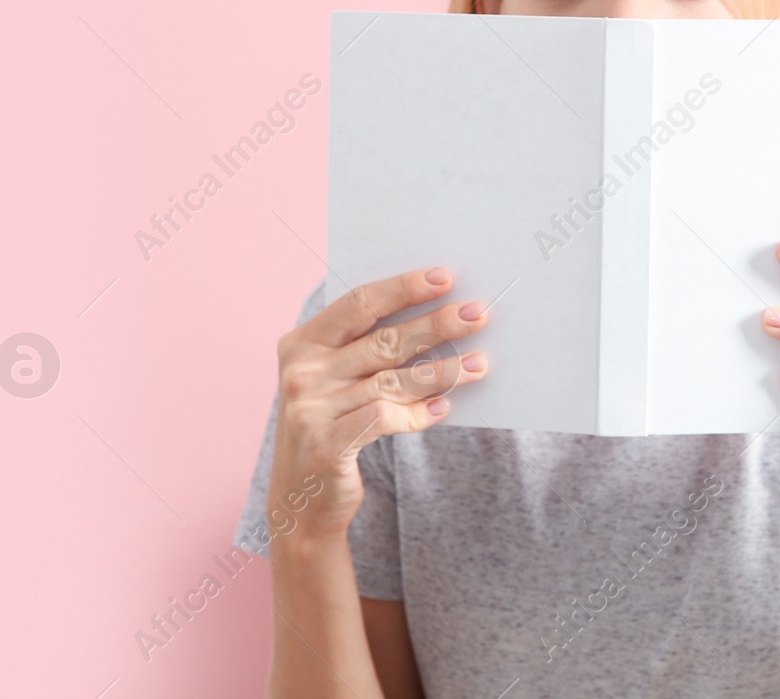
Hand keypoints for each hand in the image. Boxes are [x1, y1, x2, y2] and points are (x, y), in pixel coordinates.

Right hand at [267, 266, 489, 540]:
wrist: (301, 501)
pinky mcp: (326, 444)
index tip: (445, 278)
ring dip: (443, 371)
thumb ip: (368, 351)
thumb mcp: (335, 382)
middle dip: (436, 324)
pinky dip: (419, 413)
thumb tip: (436, 317)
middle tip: (478, 314)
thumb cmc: (331, 427)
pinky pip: (386, 418)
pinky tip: (443, 409)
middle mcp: (302, 371)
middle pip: (383, 339)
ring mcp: (310, 409)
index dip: (403, 287)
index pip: (359, 303)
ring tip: (479, 364)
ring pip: (393, 380)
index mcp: (301, 343)